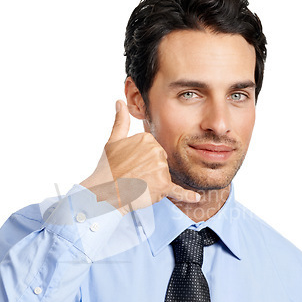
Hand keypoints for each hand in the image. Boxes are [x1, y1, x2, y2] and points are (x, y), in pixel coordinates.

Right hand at [80, 100, 199, 213]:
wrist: (105, 191)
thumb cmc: (108, 167)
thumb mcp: (113, 140)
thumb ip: (121, 121)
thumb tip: (120, 102)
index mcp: (148, 139)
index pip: (153, 150)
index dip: (142, 159)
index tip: (130, 164)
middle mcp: (157, 151)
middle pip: (160, 163)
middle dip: (149, 171)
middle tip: (132, 175)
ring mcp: (162, 169)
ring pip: (163, 177)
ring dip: (153, 183)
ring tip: (136, 185)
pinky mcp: (163, 187)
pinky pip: (178, 191)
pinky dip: (187, 196)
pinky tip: (196, 198)